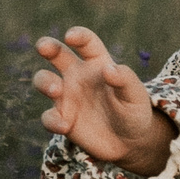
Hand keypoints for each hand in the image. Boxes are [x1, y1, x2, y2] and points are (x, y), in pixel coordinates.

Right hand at [33, 27, 175, 176]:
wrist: (129, 142)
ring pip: (44, 80)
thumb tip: (108, 69)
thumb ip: (125, 80)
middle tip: (43, 47)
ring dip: (45, 82)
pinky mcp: (61, 118)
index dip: (78, 36)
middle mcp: (78, 75)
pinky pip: (49, 116)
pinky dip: (52, 120)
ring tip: (56, 90)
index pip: (86, 42)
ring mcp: (67, 96)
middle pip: (58, 54)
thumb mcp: (136, 96)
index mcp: (97, 63)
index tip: (70, 36)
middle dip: (47, 46)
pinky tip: (65, 126)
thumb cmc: (134, 112)